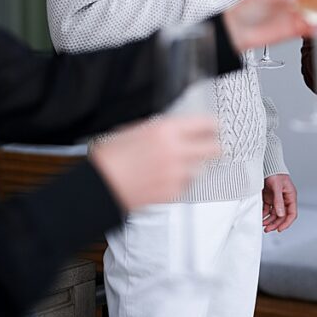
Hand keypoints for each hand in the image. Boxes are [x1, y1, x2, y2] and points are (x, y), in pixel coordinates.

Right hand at [90, 115, 220, 210]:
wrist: (102, 185)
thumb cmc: (113, 156)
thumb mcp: (137, 129)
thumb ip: (163, 130)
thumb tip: (180, 130)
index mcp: (166, 130)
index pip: (206, 124)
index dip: (213, 125)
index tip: (215, 127)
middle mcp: (176, 151)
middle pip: (213, 148)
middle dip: (213, 147)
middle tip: (210, 147)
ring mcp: (177, 174)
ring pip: (201, 168)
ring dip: (194, 166)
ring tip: (175, 165)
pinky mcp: (173, 193)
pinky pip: (186, 185)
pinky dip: (180, 181)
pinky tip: (164, 178)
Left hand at [261, 173, 297, 232]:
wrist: (266, 165)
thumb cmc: (275, 172)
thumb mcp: (277, 187)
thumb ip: (279, 201)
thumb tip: (280, 214)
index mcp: (290, 196)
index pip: (291, 214)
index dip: (286, 223)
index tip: (280, 229)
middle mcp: (284, 199)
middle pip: (282, 216)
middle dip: (275, 224)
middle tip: (268, 229)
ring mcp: (276, 199)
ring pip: (274, 214)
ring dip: (269, 220)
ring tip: (263, 224)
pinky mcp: (269, 198)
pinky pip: (268, 209)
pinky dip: (264, 214)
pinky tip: (261, 217)